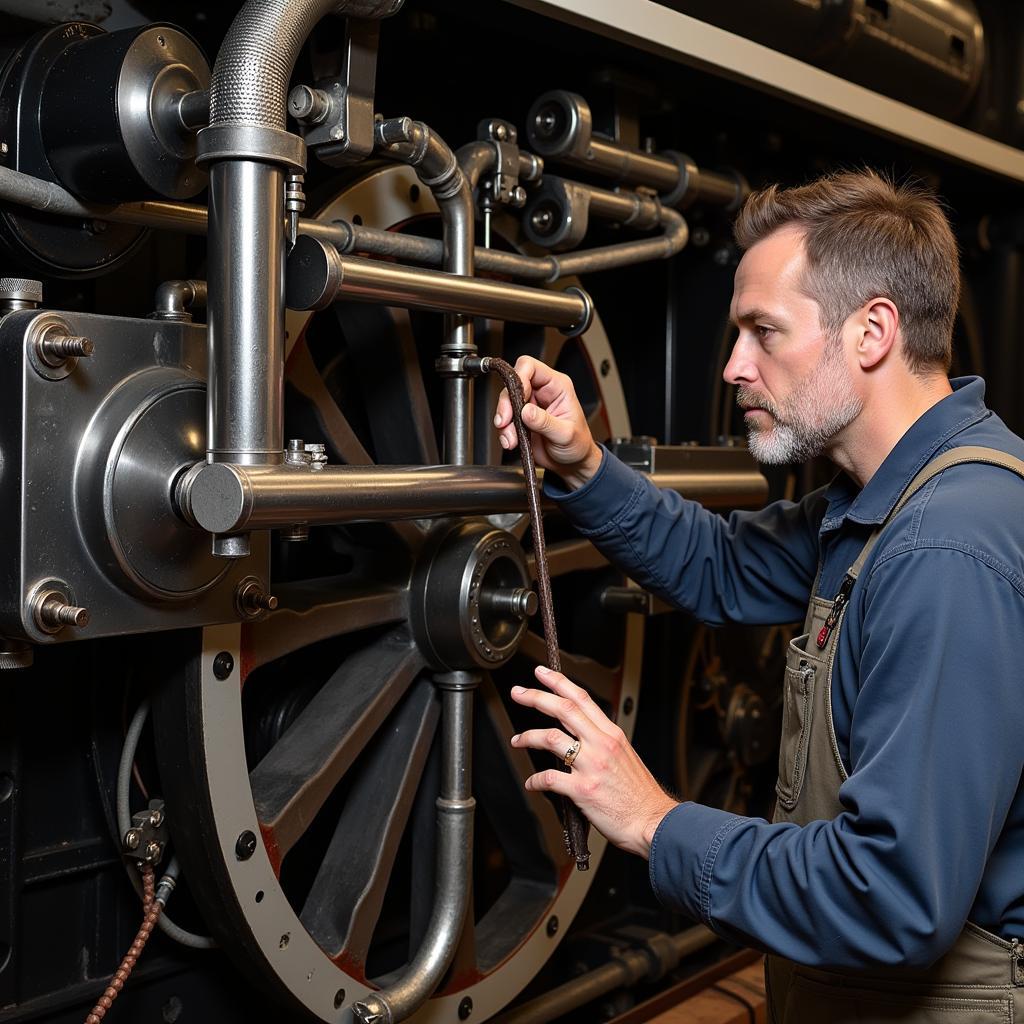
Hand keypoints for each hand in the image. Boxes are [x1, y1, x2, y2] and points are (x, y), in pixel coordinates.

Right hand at [493, 356, 602, 488]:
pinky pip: (505, 420)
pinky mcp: (521, 420)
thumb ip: (545, 422)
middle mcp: (542, 392)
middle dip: (506, 404)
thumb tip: (526, 411)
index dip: (518, 379)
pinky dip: (503, 432)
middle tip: (505, 422)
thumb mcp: (566, 434)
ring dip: (504, 422)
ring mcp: (530, 405)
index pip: (531, 367)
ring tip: (511, 439)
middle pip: (513, 384)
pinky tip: (510, 442)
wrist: (572, 464)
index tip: (516, 399)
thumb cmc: (577, 444)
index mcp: (557, 386)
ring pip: (506, 403)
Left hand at [510, 666, 677, 858]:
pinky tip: (532, 783)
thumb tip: (579, 735)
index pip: (581, 699)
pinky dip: (535, 780)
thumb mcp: (625, 756)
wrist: (653, 822)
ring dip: (528, 737)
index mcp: (612, 734)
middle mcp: (601, 745)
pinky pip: (550, 778)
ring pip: (551, 738)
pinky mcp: (583, 790)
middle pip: (563, 710)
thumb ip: (602, 742)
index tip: (542, 673)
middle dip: (536, 697)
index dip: (559, 682)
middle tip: (518, 692)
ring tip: (517, 740)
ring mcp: (592, 766)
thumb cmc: (640, 795)